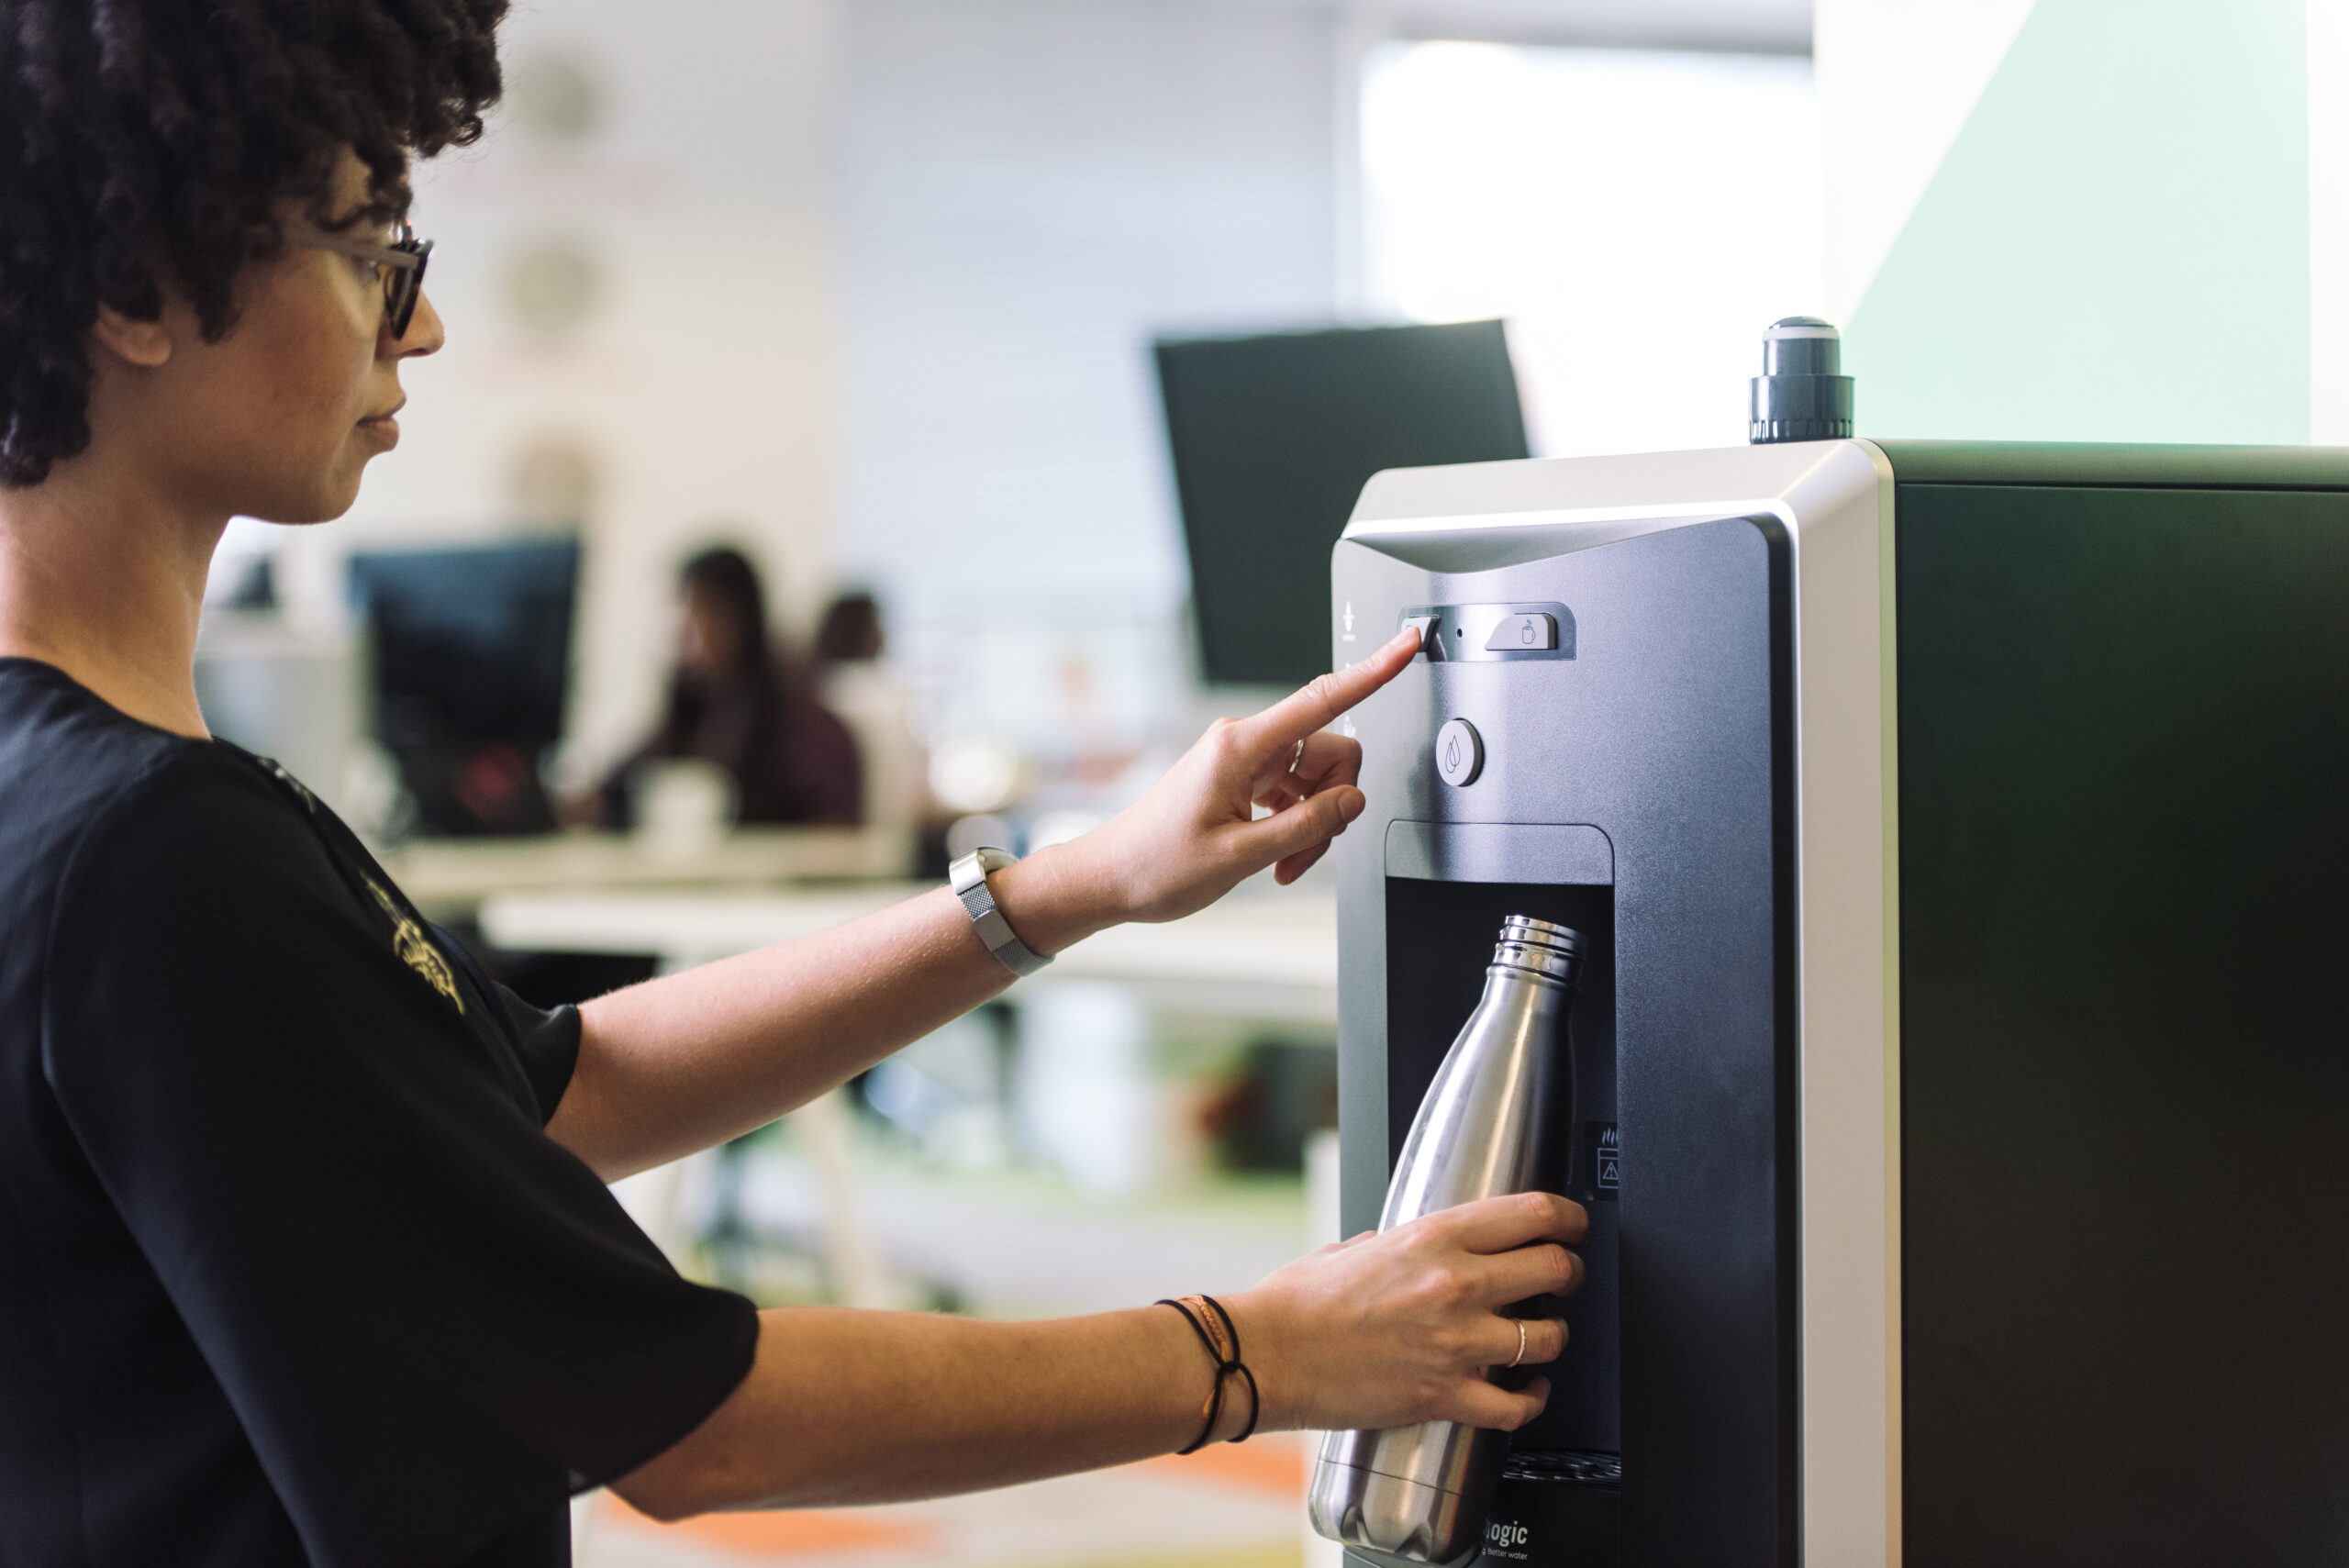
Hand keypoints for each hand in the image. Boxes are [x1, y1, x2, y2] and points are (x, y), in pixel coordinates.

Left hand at [996, 625, 1421, 947]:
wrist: (1110, 879)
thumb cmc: (1155, 865)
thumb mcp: (1240, 856)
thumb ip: (1306, 827)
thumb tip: (1353, 801)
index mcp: (1241, 746)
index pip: (1323, 699)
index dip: (1372, 670)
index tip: (1406, 643)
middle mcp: (1245, 744)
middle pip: (1331, 753)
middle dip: (1332, 807)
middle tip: (1303, 853)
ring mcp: (1245, 761)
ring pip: (1316, 780)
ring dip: (1311, 826)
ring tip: (1279, 864)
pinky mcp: (1243, 780)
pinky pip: (1295, 794)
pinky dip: (1295, 828)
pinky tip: (1272, 857)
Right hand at [1226, 1191, 1589, 1434]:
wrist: (1268, 1355)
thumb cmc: (1296, 1303)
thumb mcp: (1353, 1246)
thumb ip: (1396, 1242)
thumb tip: (1409, 1246)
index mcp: (1431, 1238)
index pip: (1532, 1214)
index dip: (1567, 1217)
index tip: (1571, 1224)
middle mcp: (1453, 1285)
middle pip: (1554, 1269)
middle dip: (1568, 1271)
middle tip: (1564, 1276)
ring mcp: (1454, 1343)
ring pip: (1547, 1337)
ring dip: (1552, 1336)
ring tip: (1543, 1335)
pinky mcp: (1445, 1395)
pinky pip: (1516, 1406)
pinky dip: (1532, 1400)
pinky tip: (1530, 1391)